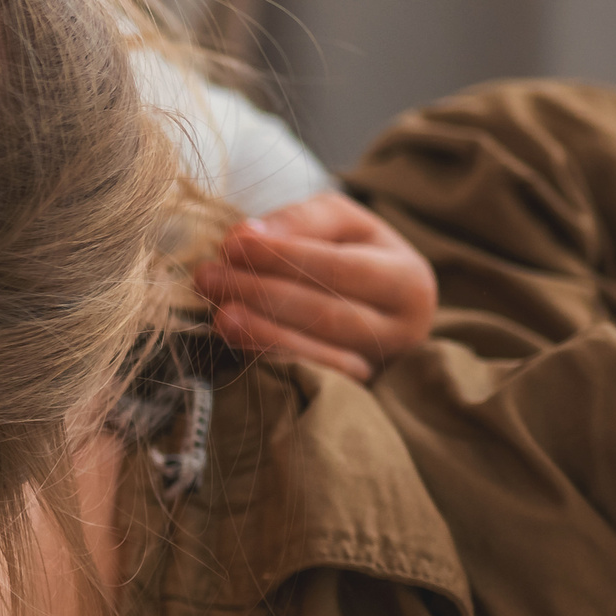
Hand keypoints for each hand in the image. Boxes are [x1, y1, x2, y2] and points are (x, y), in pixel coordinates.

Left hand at [192, 191, 436, 382]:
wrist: (378, 309)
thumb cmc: (355, 256)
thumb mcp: (340, 223)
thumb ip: (299, 221)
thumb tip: (246, 235)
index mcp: (407, 279)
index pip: (340, 268)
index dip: (284, 256)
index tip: (232, 245)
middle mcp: (402, 330)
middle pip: (327, 313)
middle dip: (262, 293)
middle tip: (208, 277)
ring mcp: (377, 369)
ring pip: (319, 355)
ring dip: (261, 332)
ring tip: (218, 314)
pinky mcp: (351, 394)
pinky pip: (309, 381)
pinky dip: (272, 361)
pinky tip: (237, 342)